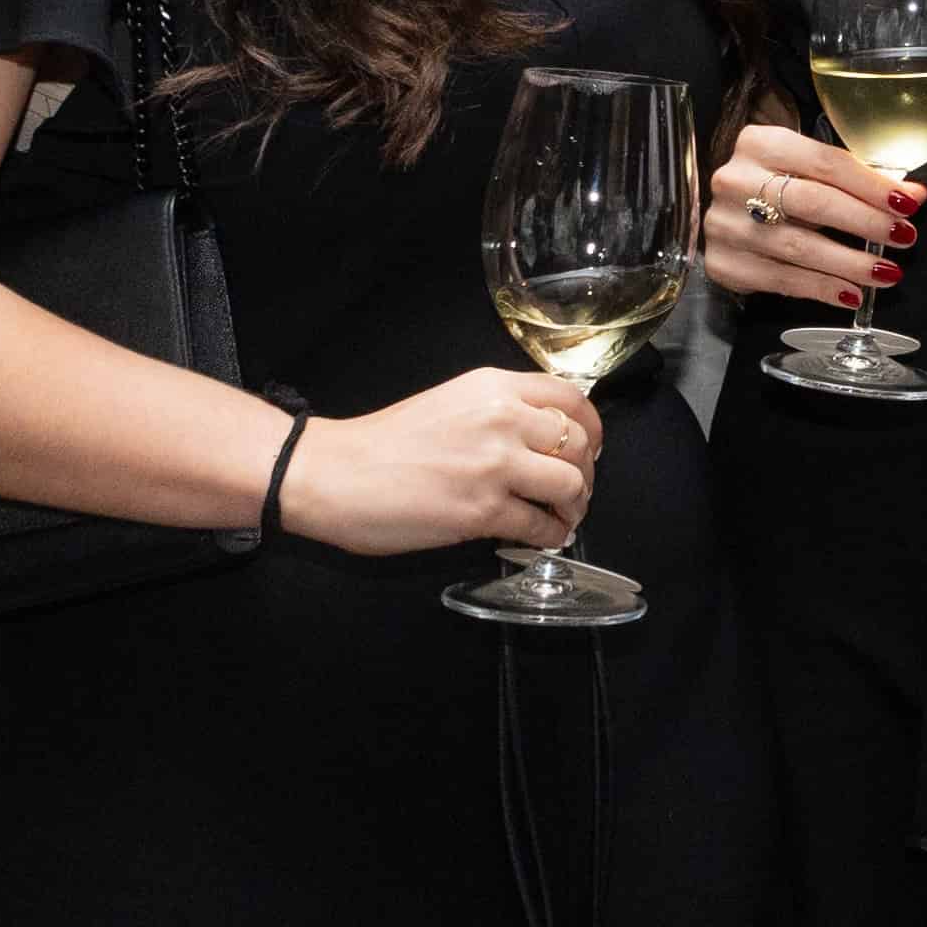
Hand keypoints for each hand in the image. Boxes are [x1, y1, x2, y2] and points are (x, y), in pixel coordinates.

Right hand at [276, 366, 601, 555]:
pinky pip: (540, 525)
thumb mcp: (451, 402)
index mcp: (494, 387)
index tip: (591, 446)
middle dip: (587, 473)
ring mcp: (495, 465)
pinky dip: (550, 536)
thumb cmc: (383, 442)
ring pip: (570, 484)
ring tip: (563, 518)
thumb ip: (499, 410)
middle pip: (579, 443)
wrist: (334, 472)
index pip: (573, 398)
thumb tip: (544, 434)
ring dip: (575, 507)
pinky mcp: (483, 509)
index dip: (592, 427)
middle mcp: (503, 419)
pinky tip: (540, 538)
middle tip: (577, 491)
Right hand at [702, 120, 919, 312]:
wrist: (727, 213)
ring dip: (849, 263)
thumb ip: (857, 179)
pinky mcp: (723, 262)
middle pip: (812, 202)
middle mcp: (736, 180)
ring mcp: (725, 223)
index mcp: (761, 143)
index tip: (907, 203)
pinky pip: (781, 280)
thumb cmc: (777, 186)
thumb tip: (913, 194)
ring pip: (798, 246)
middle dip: (865, 222)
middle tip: (903, 236)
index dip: (870, 185)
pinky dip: (821, 289)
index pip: (825, 162)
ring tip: (885, 272)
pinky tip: (850, 293)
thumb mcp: (810, 171)